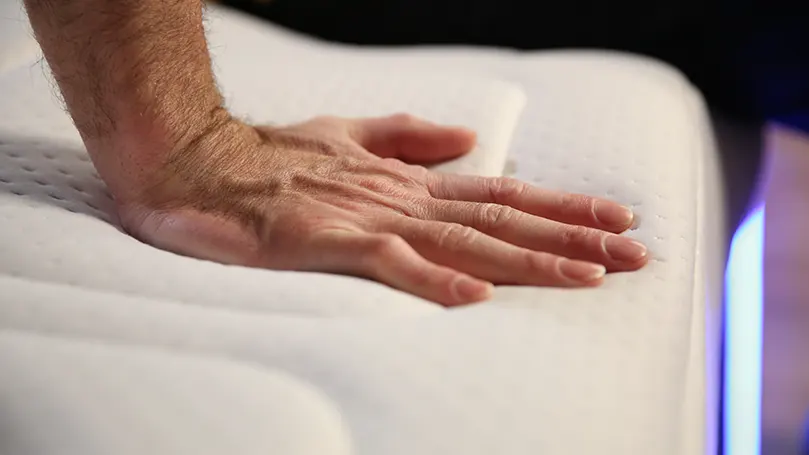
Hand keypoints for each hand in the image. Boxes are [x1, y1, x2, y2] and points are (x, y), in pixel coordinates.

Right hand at [119, 113, 648, 305]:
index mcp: (409, 182)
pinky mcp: (329, 241)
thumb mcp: (349, 138)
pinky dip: (434, 280)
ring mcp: (370, 219)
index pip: (501, 194)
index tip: (615, 220)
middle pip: (503, 219)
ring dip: (529, 260)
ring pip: (466, 240)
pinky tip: (477, 298)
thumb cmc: (270, 158)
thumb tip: (469, 141)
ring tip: (590, 276)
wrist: (200, 164)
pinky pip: (390, 264)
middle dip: (572, 238)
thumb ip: (410, 138)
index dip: (561, 207)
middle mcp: (403, 199)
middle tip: (635, 255)